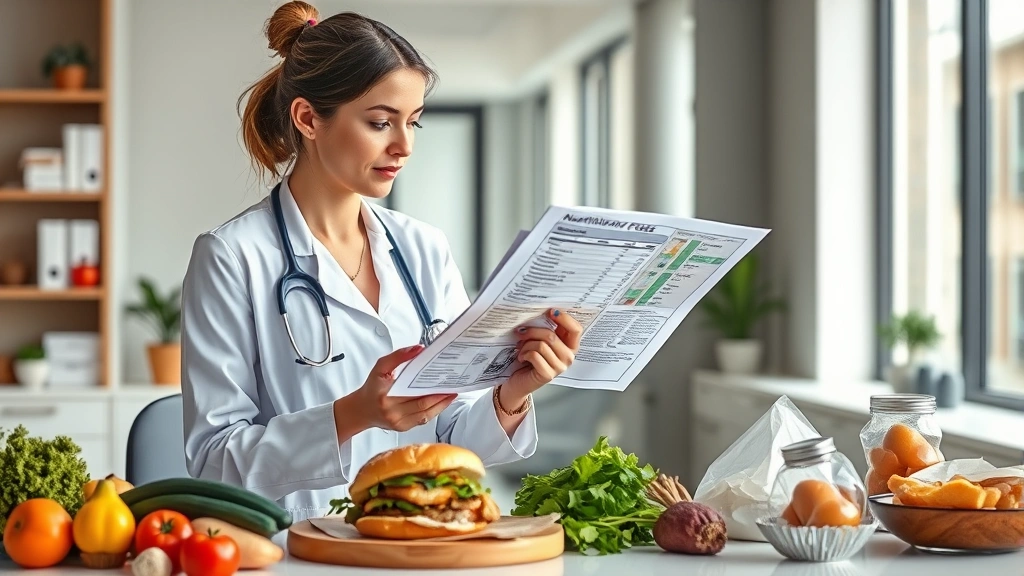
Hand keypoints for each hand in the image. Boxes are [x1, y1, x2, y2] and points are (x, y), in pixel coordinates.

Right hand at [339, 345, 456, 434]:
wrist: (362, 410)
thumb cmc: (372, 388)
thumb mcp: (380, 367)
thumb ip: (398, 356)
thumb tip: (418, 349)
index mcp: (385, 395)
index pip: (412, 390)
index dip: (430, 385)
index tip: (442, 376)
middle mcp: (392, 411)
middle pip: (423, 403)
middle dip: (440, 394)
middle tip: (452, 384)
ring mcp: (398, 422)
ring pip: (426, 414)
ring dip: (441, 404)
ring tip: (451, 393)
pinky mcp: (403, 428)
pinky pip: (423, 419)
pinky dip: (435, 410)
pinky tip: (442, 402)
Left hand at [504, 308, 582, 398]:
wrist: (520, 381)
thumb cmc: (530, 358)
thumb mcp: (542, 341)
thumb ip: (548, 329)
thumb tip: (546, 312)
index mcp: (571, 346)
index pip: (576, 329)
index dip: (564, 318)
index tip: (550, 311)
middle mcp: (568, 357)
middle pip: (552, 336)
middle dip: (533, 332)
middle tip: (521, 332)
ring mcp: (560, 367)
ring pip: (542, 345)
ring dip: (526, 344)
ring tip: (522, 348)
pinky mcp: (548, 374)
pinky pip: (534, 355)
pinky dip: (524, 354)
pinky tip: (522, 357)